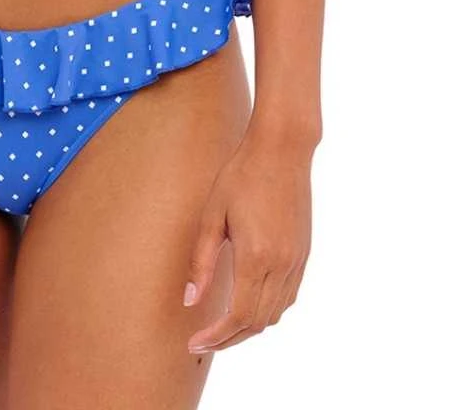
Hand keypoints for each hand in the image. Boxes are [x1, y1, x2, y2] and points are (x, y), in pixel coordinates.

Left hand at [182, 124, 314, 352]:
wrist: (282, 150)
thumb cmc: (241, 176)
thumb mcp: (212, 215)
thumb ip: (201, 262)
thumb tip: (190, 301)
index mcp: (256, 257)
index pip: (237, 316)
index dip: (216, 336)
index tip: (194, 342)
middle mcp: (281, 265)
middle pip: (257, 323)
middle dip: (229, 338)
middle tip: (202, 341)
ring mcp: (297, 261)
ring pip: (275, 314)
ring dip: (249, 327)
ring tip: (222, 326)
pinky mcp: (303, 254)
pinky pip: (288, 297)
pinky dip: (267, 310)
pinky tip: (248, 304)